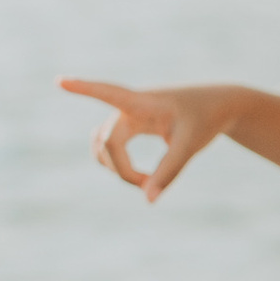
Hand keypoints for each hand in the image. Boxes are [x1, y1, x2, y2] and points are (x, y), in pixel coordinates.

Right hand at [59, 77, 241, 204]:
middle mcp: (130, 107)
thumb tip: (148, 200)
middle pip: (108, 142)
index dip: (82, 89)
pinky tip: (141, 177)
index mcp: (143, 103)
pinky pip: (110, 146)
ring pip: (103, 146)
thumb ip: (169, 172)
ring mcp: (129, 116)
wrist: (220, 107)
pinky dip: (118, 164)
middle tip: (151, 186)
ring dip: (116, 168)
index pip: (108, 92)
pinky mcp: (132, 125)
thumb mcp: (190, 146)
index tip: (59, 80)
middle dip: (122, 169)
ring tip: (147, 182)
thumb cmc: (205, 119)